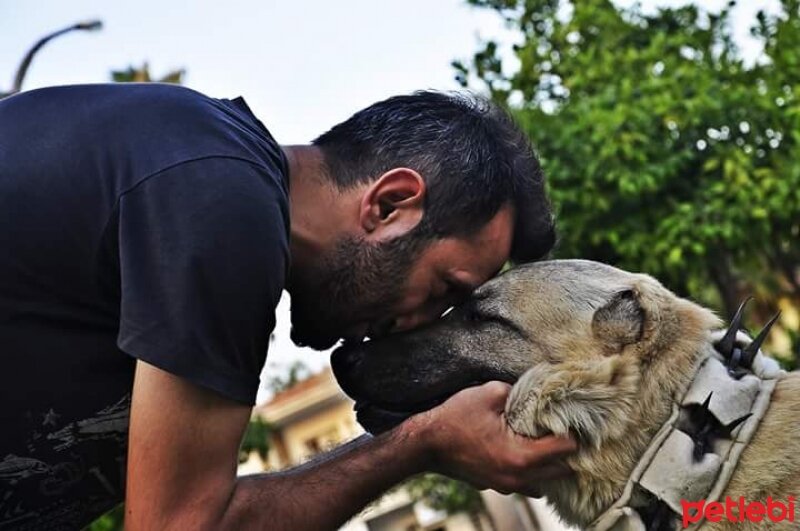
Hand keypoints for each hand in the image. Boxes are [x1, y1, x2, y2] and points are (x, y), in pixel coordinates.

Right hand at [404, 381, 576, 496]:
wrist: (425, 444)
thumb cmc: (455, 418)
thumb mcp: (490, 393)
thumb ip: (518, 392)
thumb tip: (533, 392)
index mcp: (522, 456)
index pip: (567, 449)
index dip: (571, 431)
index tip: (568, 418)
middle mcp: (519, 477)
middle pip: (562, 471)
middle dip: (565, 451)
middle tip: (560, 430)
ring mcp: (506, 486)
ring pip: (544, 483)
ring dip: (548, 465)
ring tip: (543, 443)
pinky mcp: (495, 486)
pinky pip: (524, 484)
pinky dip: (530, 471)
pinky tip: (521, 451)